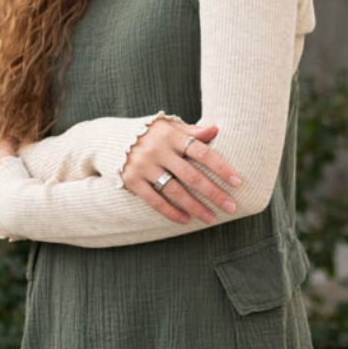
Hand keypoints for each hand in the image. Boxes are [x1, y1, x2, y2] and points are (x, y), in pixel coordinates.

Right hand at [123, 120, 241, 224]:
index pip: (202, 152)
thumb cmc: (150, 134)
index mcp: (172, 135)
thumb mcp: (169, 127)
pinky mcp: (132, 180)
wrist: (110, 139)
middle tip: (230, 206)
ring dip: (195, 207)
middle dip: (213, 193)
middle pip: (191, 175)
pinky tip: (186, 220)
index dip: (221, 167)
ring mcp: (144, 166)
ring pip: (174, 191)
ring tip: (211, 218)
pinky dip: (171, 212)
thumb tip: (216, 129)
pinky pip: (155, 200)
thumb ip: (192, 131)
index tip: (237, 182)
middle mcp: (158, 150)